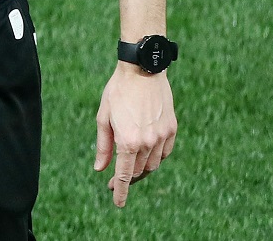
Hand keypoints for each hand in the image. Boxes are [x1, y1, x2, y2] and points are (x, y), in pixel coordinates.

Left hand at [94, 64, 176, 206]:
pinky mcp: (171, 129)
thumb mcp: (103, 117)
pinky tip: (146, 155)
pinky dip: (155, 158)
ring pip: (153, 164)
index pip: (125, 174)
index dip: (121, 191)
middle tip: (116, 182)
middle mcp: (148, 142)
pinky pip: (164, 152)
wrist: (142, 70)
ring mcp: (162, 136)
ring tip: (130, 168)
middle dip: (128, 179)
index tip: (118, 203)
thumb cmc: (117, 92)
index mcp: (128, 141)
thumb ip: (103, 146)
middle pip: (139, 171)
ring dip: (141, 170)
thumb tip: (100, 168)